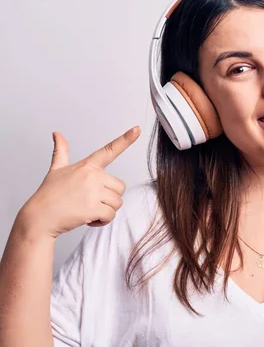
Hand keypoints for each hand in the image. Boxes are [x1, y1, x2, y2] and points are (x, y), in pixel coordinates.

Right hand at [16, 126, 140, 238]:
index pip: (109, 150)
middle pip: (119, 187)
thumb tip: (57, 134)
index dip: (125, 139)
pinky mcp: (94, 208)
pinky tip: (89, 219)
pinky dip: (103, 221)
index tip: (137, 129)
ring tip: (88, 210)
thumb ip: (61, 151)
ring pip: (117, 202)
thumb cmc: (49, 194)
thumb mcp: (56, 169)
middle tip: (91, 201)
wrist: (39, 218)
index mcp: (87, 166)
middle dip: (109, 197)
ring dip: (106, 210)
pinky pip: (111, 215)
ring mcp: (93, 192)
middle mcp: (92, 176)